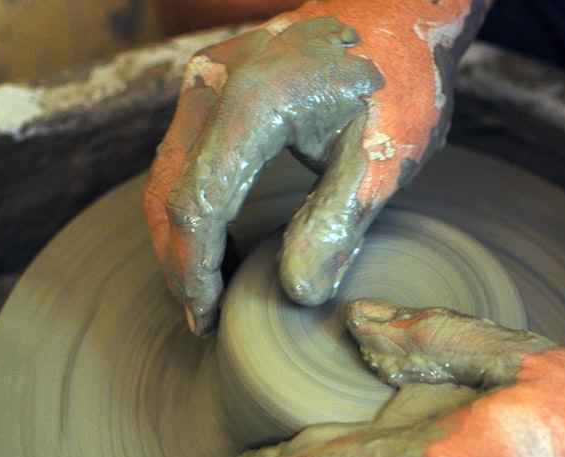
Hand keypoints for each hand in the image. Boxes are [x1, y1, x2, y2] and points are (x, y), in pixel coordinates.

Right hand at [143, 0, 490, 334]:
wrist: (395, 9)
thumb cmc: (399, 76)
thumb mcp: (385, 156)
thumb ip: (338, 224)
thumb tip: (297, 293)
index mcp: (253, 102)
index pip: (199, 204)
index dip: (196, 269)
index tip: (208, 316)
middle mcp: (213, 85)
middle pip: (166, 192)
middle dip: (178, 263)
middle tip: (201, 317)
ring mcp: (205, 80)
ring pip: (166, 174)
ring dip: (178, 238)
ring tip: (204, 291)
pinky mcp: (210, 84)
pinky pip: (181, 155)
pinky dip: (189, 205)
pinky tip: (216, 242)